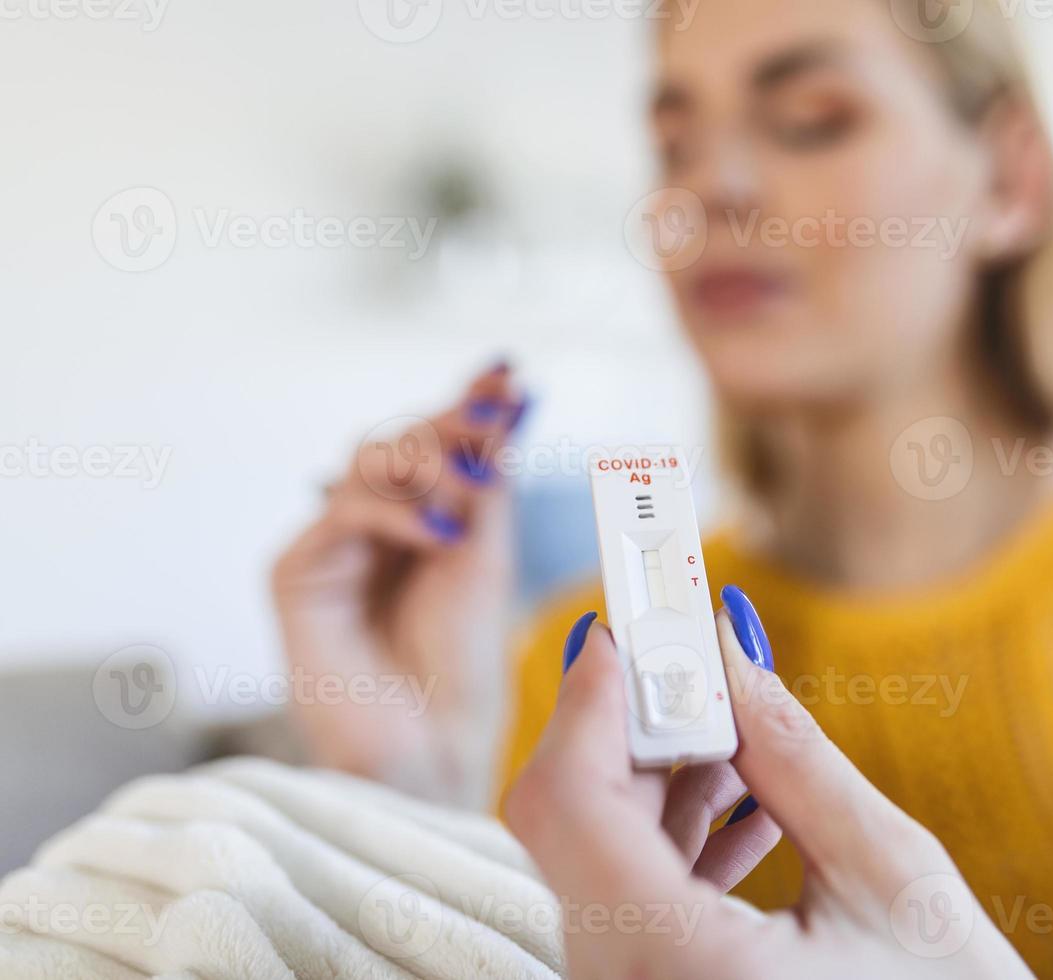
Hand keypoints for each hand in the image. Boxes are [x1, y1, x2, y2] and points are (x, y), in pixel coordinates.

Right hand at [271, 363, 525, 804]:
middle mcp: (369, 526)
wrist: (432, 747)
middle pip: (396, 440)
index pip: (434, 442)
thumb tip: (512, 401)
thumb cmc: (460, 664)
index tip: (507, 370)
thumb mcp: (488, 558)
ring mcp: (330, 548)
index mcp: (418, 518)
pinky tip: (442, 534)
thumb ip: (489, 484)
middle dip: (449, 422)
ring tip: (473, 490)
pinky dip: (394, 515)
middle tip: (495, 411)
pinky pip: (339, 516)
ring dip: (424, 463)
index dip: (465, 401)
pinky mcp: (295, 577)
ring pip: (363, 464)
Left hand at [505, 606, 1033, 979]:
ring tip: (747, 731)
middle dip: (630, 718)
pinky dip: (672, 835)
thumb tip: (725, 647)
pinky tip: (752, 803)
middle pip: (570, 815)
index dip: (593, 689)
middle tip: (698, 650)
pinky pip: (625, 896)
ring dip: (658, 772)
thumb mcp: (891, 879)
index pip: (568, 795)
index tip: (639, 614)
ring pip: (594, 851)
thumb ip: (792, 753)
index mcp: (672, 969)